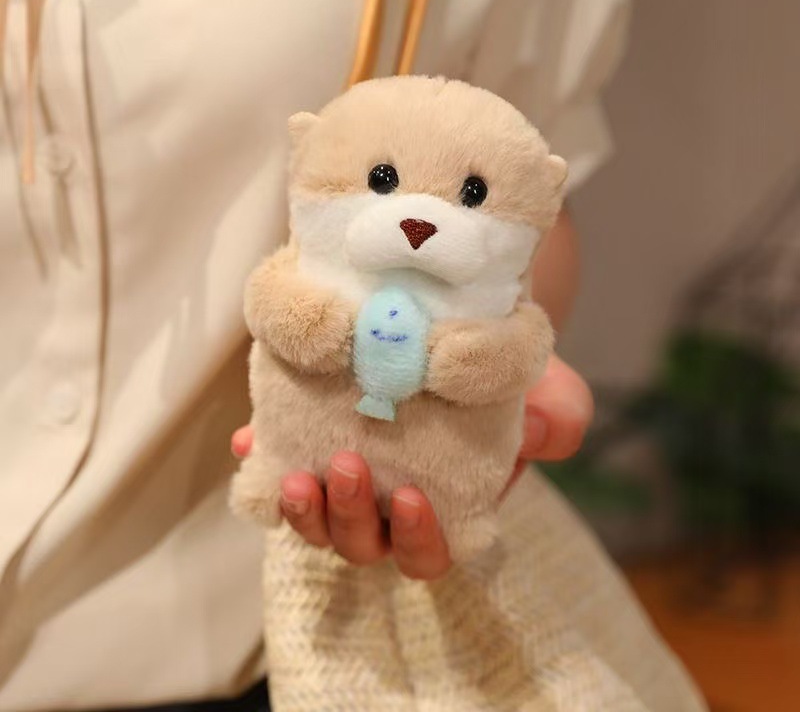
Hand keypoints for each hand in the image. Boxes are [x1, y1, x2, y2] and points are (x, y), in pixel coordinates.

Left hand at [229, 353, 591, 580]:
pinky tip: (250, 441)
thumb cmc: (506, 374)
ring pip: (318, 523)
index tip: (413, 496)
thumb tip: (538, 432)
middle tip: (347, 467)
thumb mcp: (546, 388)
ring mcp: (349, 479)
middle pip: (363, 544)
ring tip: (296, 474)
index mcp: (447, 506)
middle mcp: (392, 504)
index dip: (420, 539)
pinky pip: (275, 470)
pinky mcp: (311, 445)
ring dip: (303, 510)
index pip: (429, 551)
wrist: (461, 332)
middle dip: (352, 519)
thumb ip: (559, 417)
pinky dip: (260, 463)